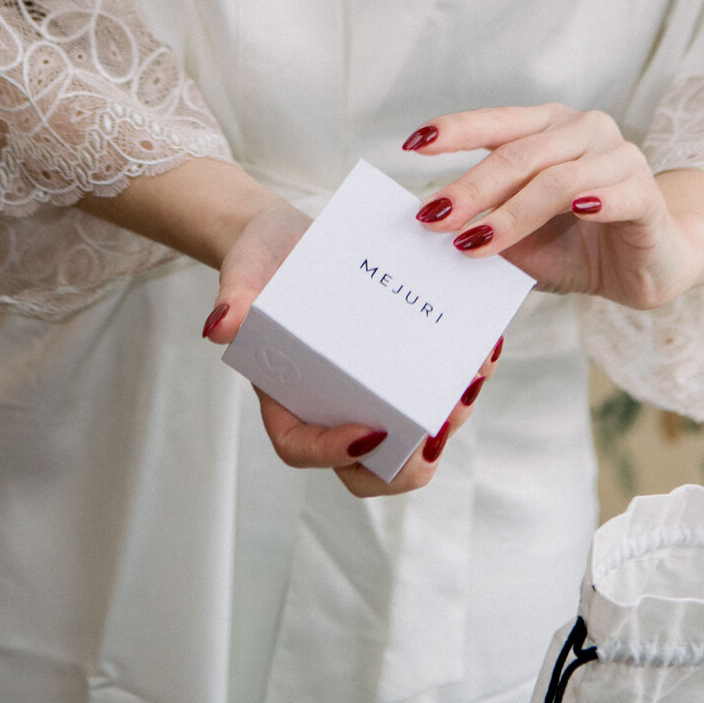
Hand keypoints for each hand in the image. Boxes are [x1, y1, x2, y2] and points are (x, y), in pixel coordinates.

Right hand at [202, 199, 501, 493]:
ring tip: (469, 381)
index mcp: (284, 397)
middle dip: (406, 462)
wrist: (291, 236)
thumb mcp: (244, 270)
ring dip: (445, 421)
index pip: (301, 447)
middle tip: (437, 430)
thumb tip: (220, 328)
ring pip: (409, 435)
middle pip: (366, 467)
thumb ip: (234, 297)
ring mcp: (365, 390)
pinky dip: (457, 379)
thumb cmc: (260, 260)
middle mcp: (327, 405)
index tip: (369, 432)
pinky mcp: (396, 366)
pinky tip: (483, 352)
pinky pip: (429, 390)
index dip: (334, 452)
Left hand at [405, 104, 703, 308]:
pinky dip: (595, 200)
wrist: (646, 266)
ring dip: (512, 214)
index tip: (413, 144)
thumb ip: (486, 226)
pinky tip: (578, 210)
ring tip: (476, 243)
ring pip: (557, 180)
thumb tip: (433, 226)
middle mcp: (582, 130)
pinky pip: (617, 194)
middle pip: (519, 155)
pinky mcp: (646, 193)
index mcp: (547, 128)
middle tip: (433, 218)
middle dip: (471, 189)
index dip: (455, 130)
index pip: (496, 123)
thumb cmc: (577, 245)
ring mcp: (618, 157)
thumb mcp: (521, 237)